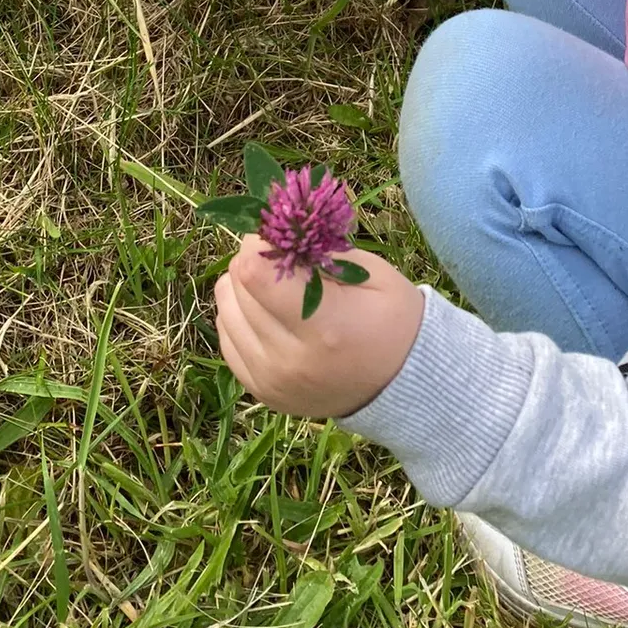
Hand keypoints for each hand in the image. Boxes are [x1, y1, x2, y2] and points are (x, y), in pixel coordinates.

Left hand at [215, 234, 425, 418]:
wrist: (403, 384)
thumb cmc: (394, 320)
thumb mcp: (373, 274)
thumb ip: (320, 253)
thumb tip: (271, 235)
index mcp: (323, 327)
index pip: (255, 274)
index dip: (261, 244)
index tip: (279, 236)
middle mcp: (288, 360)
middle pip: (237, 287)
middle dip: (253, 260)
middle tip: (283, 258)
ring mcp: (270, 381)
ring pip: (225, 311)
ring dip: (243, 288)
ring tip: (276, 287)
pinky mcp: (260, 392)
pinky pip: (227, 338)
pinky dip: (240, 316)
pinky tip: (268, 311)